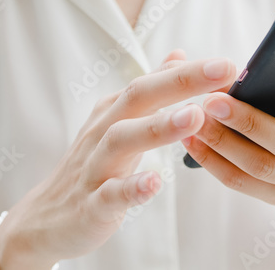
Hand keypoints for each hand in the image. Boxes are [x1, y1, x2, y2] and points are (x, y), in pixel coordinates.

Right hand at [0, 50, 237, 268]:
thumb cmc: (92, 166)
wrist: (46, 219)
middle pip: (139, 97)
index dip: (191, 71)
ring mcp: (96, 166)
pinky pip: (111, 193)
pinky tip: (156, 181)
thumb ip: (151, 91)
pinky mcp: (93, 203)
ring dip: (159, 126)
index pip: (153, 81)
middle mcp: (104, 130)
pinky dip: (133, 187)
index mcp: (114, 111)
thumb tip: (179, 55)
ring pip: (123, 139)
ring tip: (195, 117)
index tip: (229, 64)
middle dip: (181, 81)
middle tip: (222, 70)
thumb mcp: (119, 122)